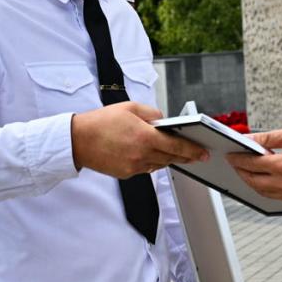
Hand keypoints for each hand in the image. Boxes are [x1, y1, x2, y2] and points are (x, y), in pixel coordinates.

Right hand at [71, 102, 208, 177]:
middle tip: (196, 154)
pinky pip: (146, 169)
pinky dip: (151, 162)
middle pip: (170, 158)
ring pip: (159, 164)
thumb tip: (165, 122)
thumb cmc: (102, 121)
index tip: (203, 153)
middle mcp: (141, 154)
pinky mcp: (126, 174)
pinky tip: (150, 154)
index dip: (193, 150)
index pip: (177, 146)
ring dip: (167, 158)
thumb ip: (152, 114)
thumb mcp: (131, 108)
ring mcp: (134, 166)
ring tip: (174, 152)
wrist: (78, 140)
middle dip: (184, 156)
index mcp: (145, 136)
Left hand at [227, 126, 281, 205]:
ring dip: (252, 182)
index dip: (238, 158)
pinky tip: (265, 179)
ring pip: (262, 192)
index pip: (252, 164)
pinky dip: (266, 189)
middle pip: (253, 181)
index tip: (231, 154)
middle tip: (235, 163)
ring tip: (247, 171)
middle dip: (241, 172)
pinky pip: (275, 197)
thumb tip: (249, 140)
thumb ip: (269, 139)